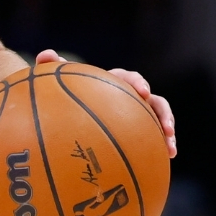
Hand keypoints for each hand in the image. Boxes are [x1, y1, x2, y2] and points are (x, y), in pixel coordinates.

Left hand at [35, 49, 176, 158]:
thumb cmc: (66, 92)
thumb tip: (45, 54)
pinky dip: (159, 149)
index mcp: (114, 83)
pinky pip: (152, 141)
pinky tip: (164, 160)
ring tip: (170, 147)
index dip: (137, 82)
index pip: (129, 78)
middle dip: (162, 111)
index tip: (141, 90)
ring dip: (167, 131)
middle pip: (153, 101)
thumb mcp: (59, 81)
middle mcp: (130, 98)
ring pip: (159, 122)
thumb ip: (52, 66)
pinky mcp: (138, 134)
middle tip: (165, 123)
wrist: (71, 108)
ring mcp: (137, 117)